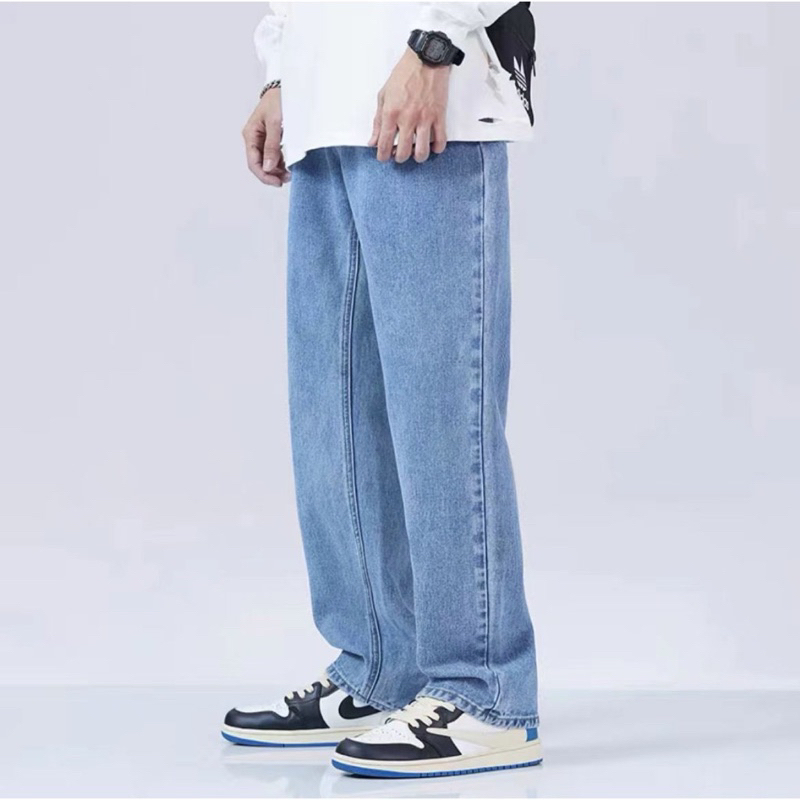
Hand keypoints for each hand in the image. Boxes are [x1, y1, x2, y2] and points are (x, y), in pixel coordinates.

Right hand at [243, 88, 289, 186]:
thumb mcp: (276, 123)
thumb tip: (267, 167)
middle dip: (272, 174)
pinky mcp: (272, 139)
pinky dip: (281, 163)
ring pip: (267, 162)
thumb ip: (272, 146)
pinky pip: (274, 156)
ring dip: (277, 170)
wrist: (289, 87)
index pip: (253, 163)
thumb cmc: (279, 100)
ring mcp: (262, 140)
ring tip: (290, 173)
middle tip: (287, 179)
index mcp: (250, 134)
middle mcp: (254, 138)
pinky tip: (289, 166)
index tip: (278, 182)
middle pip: (259, 164)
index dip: (264, 175)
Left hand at [369, 47, 449, 163]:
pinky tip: (432, 146)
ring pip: (421, 151)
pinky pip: (440, 141)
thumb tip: (372, 141)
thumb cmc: (404, 74)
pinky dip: (436, 148)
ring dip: (418, 157)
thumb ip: (377, 120)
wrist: (426, 59)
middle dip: (399, 158)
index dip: (382, 156)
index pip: (384, 144)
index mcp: (391, 113)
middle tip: (400, 155)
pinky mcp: (439, 116)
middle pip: (403, 152)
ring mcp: (424, 118)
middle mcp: (407, 118)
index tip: (383, 157)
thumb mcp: (384, 95)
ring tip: (416, 153)